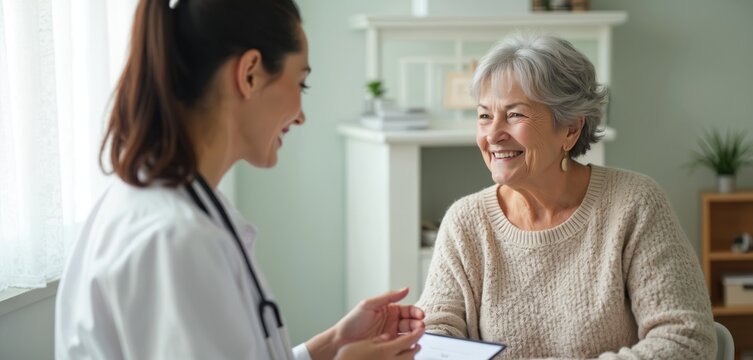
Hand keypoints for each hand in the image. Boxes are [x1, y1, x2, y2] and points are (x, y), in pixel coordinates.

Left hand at [306, 288, 424, 359]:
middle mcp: (392, 321)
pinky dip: (407, 343)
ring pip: (408, 333)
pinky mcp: (389, 345)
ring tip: (417, 334)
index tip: (420, 315)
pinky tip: (410, 342)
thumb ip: (388, 296)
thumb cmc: (353, 321)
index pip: (408, 310)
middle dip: (418, 323)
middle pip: (410, 322)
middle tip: (420, 326)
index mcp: (389, 309)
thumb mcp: (369, 304)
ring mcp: (391, 334)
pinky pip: (401, 344)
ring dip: (415, 333)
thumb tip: (405, 289)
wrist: (342, 340)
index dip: (416, 312)